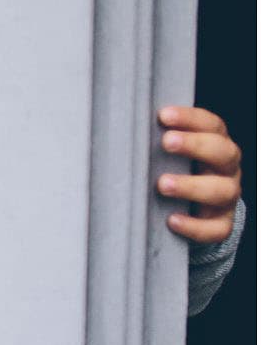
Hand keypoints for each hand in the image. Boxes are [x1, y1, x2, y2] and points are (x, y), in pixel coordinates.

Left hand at [157, 105, 242, 243]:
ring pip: (223, 191)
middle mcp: (226, 169)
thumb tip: (119, 131)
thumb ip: (156, 142)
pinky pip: (216, 229)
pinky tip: (172, 220)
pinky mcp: (221, 224)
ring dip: (192, 186)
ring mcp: (226, 198)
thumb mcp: (170, 154)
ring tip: (163, 184)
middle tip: (167, 142)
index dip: (191, 118)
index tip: (164, 115)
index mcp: (216, 145)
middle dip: (195, 145)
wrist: (195, 210)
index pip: (212, 126)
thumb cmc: (175, 171)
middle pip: (224, 153)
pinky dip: (195, 226)